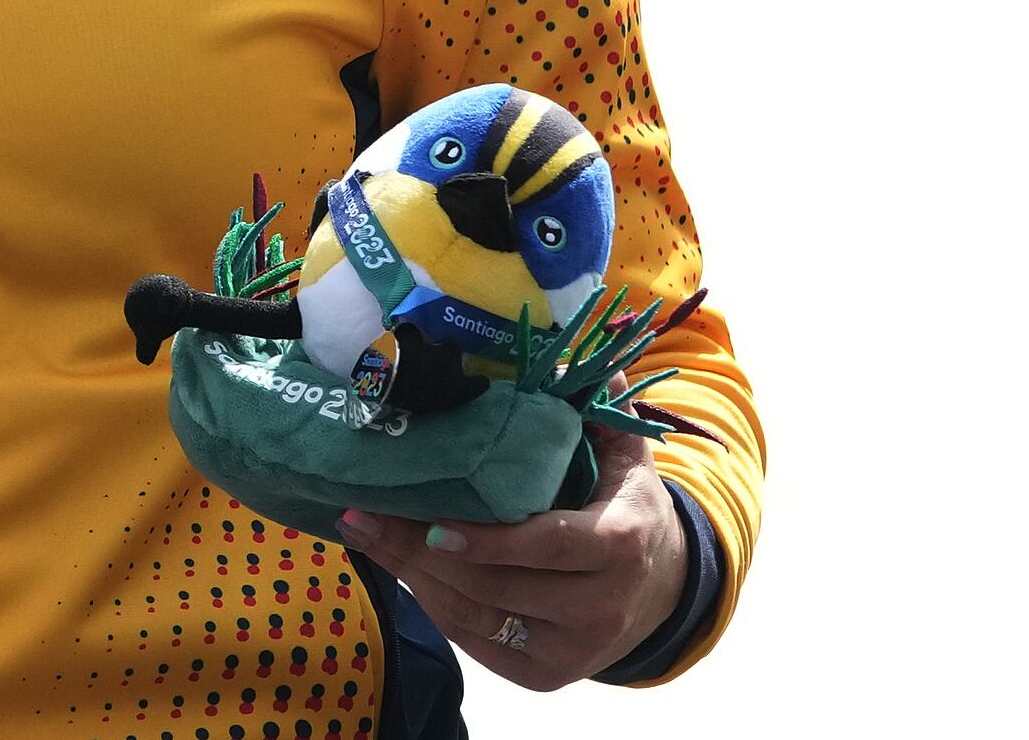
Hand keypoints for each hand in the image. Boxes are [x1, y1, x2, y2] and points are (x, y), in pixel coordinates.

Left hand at [332, 419, 685, 690]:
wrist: (664, 587)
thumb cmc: (627, 505)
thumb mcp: (624, 454)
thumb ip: (592, 407)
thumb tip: (558, 352)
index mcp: (621, 544)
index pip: (548, 546)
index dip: (489, 541)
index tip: (433, 523)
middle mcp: (601, 606)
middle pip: (496, 585)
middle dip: (420, 551)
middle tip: (363, 513)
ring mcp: (573, 649)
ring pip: (476, 615)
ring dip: (412, 575)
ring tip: (364, 532)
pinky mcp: (548, 676)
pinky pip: (476, 640)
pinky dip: (432, 604)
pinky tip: (397, 567)